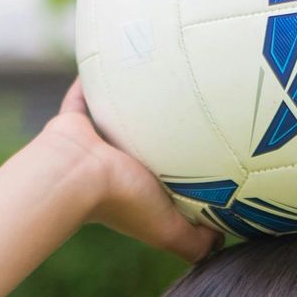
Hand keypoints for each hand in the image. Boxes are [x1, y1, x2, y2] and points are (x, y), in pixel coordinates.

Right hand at [38, 77, 215, 261]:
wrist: (75, 175)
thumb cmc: (122, 200)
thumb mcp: (169, 229)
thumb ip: (197, 242)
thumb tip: (221, 240)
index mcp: (136, 188)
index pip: (161, 179)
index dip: (180, 168)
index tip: (203, 153)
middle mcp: (114, 164)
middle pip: (139, 146)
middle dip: (157, 133)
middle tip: (183, 110)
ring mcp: (93, 142)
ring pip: (114, 120)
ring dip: (129, 105)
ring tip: (153, 81)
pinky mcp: (74, 120)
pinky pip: (85, 92)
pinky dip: (93, 78)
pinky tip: (112, 54)